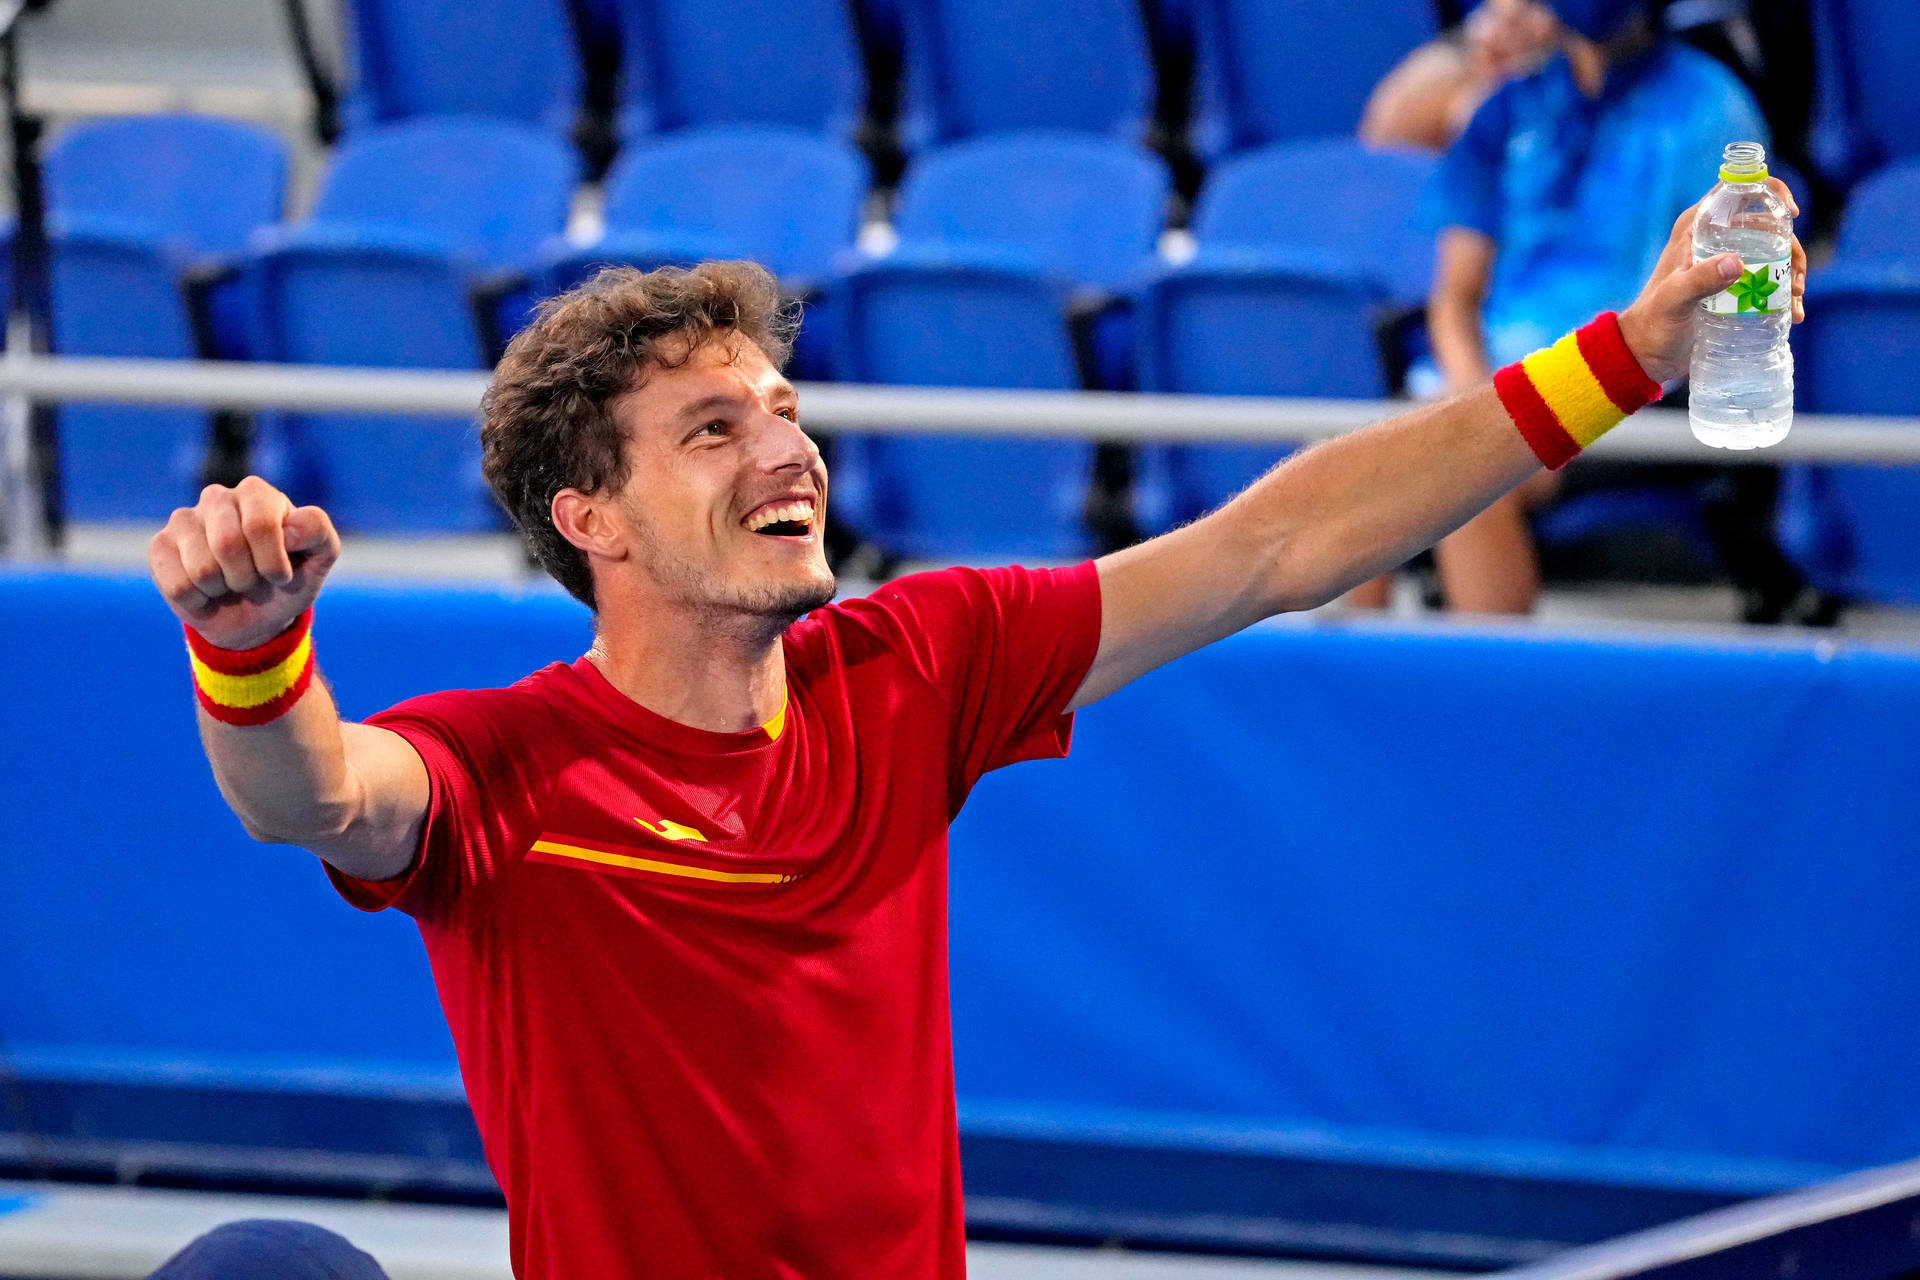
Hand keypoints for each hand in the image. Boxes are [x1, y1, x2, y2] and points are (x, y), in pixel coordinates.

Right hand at [150, 476, 339, 649]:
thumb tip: (287, 528)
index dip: (273, 563)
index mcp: (257, 493)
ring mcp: (183, 519)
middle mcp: (217, 497)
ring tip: (230, 583)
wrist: (254, 614)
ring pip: (202, 568)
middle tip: (254, 581)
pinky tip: (205, 591)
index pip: (260, 525)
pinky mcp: (160, 546)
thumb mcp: (318, 558)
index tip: (281, 575)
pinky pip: (179, 585)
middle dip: (248, 577)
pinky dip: (199, 600)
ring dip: (224, 589)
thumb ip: (317, 532)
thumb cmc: (287, 579)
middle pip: (227, 544)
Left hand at [1618, 176, 1805, 384]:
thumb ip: (1698, 280)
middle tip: (1795, 282)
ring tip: (1795, 301)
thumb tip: (1736, 263)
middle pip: (1768, 225)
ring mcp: (1726, 262)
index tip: (1791, 213)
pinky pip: (1769, 279)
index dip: (1770, 191)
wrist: (1646, 355)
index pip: (1737, 190)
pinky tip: (1793, 313)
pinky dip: (1784, 292)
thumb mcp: (1673, 300)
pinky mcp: (1735, 287)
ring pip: (1774, 252)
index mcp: (1697, 226)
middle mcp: (1714, 238)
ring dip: (1792, 273)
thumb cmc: (1652, 324)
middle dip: (1790, 247)